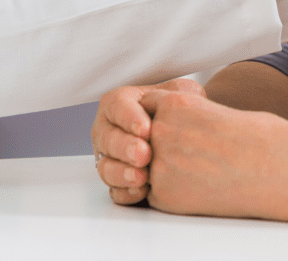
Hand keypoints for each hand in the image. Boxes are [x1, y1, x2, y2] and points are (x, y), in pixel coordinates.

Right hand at [92, 78, 205, 204]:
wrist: (181, 137)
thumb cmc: (176, 112)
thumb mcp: (179, 93)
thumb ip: (178, 93)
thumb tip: (180, 99)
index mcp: (120, 103)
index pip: (117, 105)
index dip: (128, 117)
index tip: (146, 129)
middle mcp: (109, 129)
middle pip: (108, 139)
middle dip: (125, 148)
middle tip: (144, 155)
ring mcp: (110, 157)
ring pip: (106, 167)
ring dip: (122, 173)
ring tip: (142, 177)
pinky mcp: (117, 181)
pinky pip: (114, 191)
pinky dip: (125, 193)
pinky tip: (140, 191)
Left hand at [139, 89, 287, 218]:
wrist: (273, 168)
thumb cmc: (255, 136)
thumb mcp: (213, 109)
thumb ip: (184, 115)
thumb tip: (170, 124)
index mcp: (175, 102)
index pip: (147, 107)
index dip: (160, 119)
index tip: (177, 129)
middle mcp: (162, 130)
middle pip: (143, 137)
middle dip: (160, 146)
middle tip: (190, 153)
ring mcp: (160, 163)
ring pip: (145, 166)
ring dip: (163, 169)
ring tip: (197, 171)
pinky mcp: (164, 195)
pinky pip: (154, 193)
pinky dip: (170, 193)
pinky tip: (197, 188)